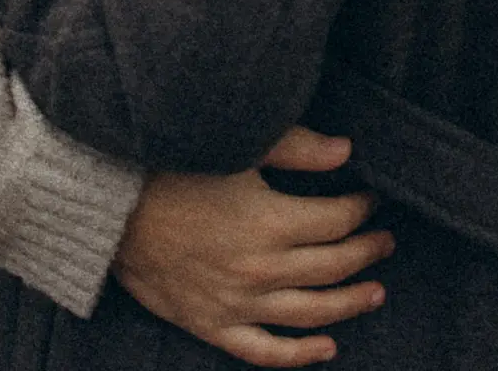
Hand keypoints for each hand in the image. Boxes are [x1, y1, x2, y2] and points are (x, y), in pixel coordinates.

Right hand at [112, 126, 393, 366]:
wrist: (112, 209)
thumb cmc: (173, 167)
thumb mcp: (237, 147)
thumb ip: (296, 148)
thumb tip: (347, 150)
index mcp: (270, 222)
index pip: (337, 221)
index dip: (361, 210)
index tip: (372, 199)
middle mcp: (261, 270)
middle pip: (332, 267)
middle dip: (366, 252)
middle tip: (386, 241)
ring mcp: (238, 303)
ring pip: (311, 313)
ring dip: (350, 304)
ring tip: (376, 291)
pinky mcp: (213, 325)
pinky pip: (266, 351)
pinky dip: (300, 355)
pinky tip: (327, 348)